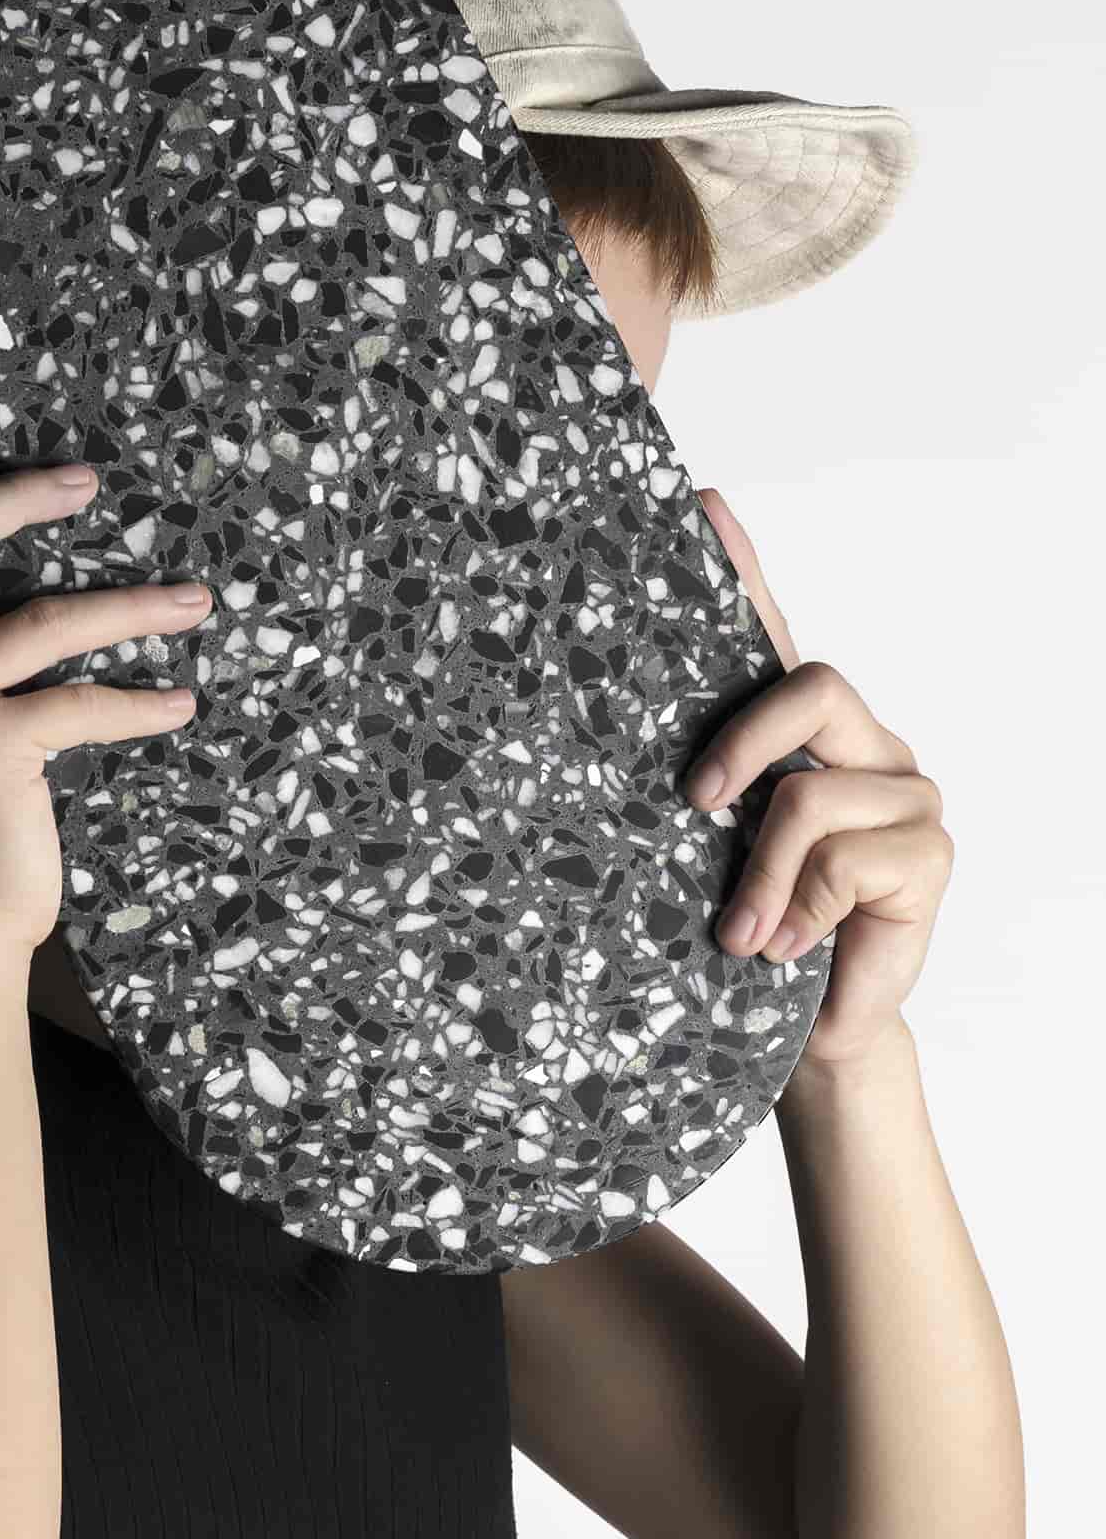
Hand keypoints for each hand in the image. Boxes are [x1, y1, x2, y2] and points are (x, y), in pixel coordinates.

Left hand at [683, 487, 953, 1070]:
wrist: (807, 1034)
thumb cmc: (747, 937)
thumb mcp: (703, 857)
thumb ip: (693, 795)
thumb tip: (609, 745)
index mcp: (802, 738)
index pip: (772, 636)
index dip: (742, 568)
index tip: (702, 503)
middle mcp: (862, 746)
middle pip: (809, 684)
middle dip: (741, 742)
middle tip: (693, 806)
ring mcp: (907, 795)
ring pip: (808, 796)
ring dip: (757, 877)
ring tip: (740, 938)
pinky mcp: (930, 854)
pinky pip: (844, 856)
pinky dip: (798, 910)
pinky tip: (790, 950)